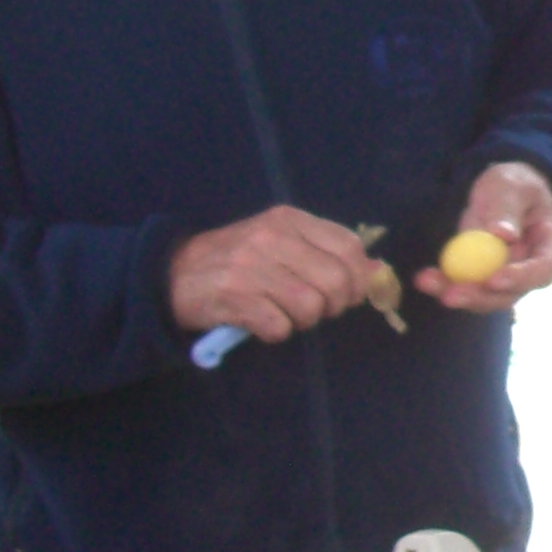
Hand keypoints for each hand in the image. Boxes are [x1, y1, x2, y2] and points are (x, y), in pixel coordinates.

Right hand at [168, 207, 387, 340]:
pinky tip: (262, 322)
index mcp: (288, 219)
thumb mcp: (280, 242)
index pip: (349, 247)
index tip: (349, 293)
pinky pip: (280, 326)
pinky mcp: (234, 297)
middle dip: (334, 305)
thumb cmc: (236, 259)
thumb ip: (326, 252)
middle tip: (315, 309)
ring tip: (284, 314)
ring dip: (303, 321)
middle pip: (337, 281)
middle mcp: (272, 237)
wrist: (174, 274)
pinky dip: (276, 332)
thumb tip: (377, 272)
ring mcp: (251, 266)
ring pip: (311, 306)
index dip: (359, 277)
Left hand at [417, 163, 551, 312]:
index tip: (493, 279)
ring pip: (484, 296)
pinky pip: (463, 285)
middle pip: (510, 293)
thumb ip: (507, 208)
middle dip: (479, 296)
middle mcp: (528, 268)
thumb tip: (503, 235)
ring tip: (427, 281)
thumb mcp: (510, 186)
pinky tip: (424, 278)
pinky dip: (443, 283)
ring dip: (455, 293)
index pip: (542, 270)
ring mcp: (504, 275)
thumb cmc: (513, 184)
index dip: (520, 279)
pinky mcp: (479, 275)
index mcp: (548, 245)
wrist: (500, 191)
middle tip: (451, 294)